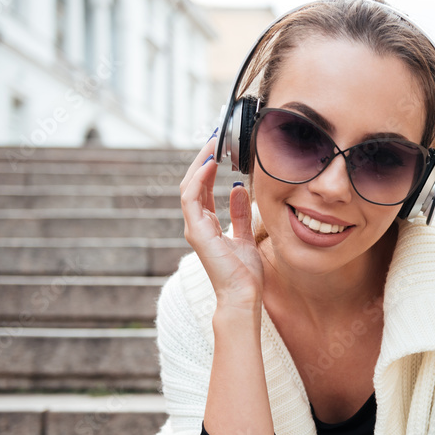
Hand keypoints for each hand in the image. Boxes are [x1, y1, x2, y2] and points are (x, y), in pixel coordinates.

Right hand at [179, 134, 263, 311]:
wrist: (243, 295)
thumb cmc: (244, 274)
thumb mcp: (246, 237)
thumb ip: (240, 214)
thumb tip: (239, 189)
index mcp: (207, 226)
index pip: (203, 189)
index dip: (209, 168)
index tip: (220, 149)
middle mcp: (197, 225)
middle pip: (193, 184)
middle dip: (202, 160)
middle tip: (215, 138)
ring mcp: (194, 228)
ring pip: (189, 186)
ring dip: (200, 163)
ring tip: (213, 144)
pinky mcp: (197, 232)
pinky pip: (191, 198)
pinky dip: (199, 179)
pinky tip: (211, 164)